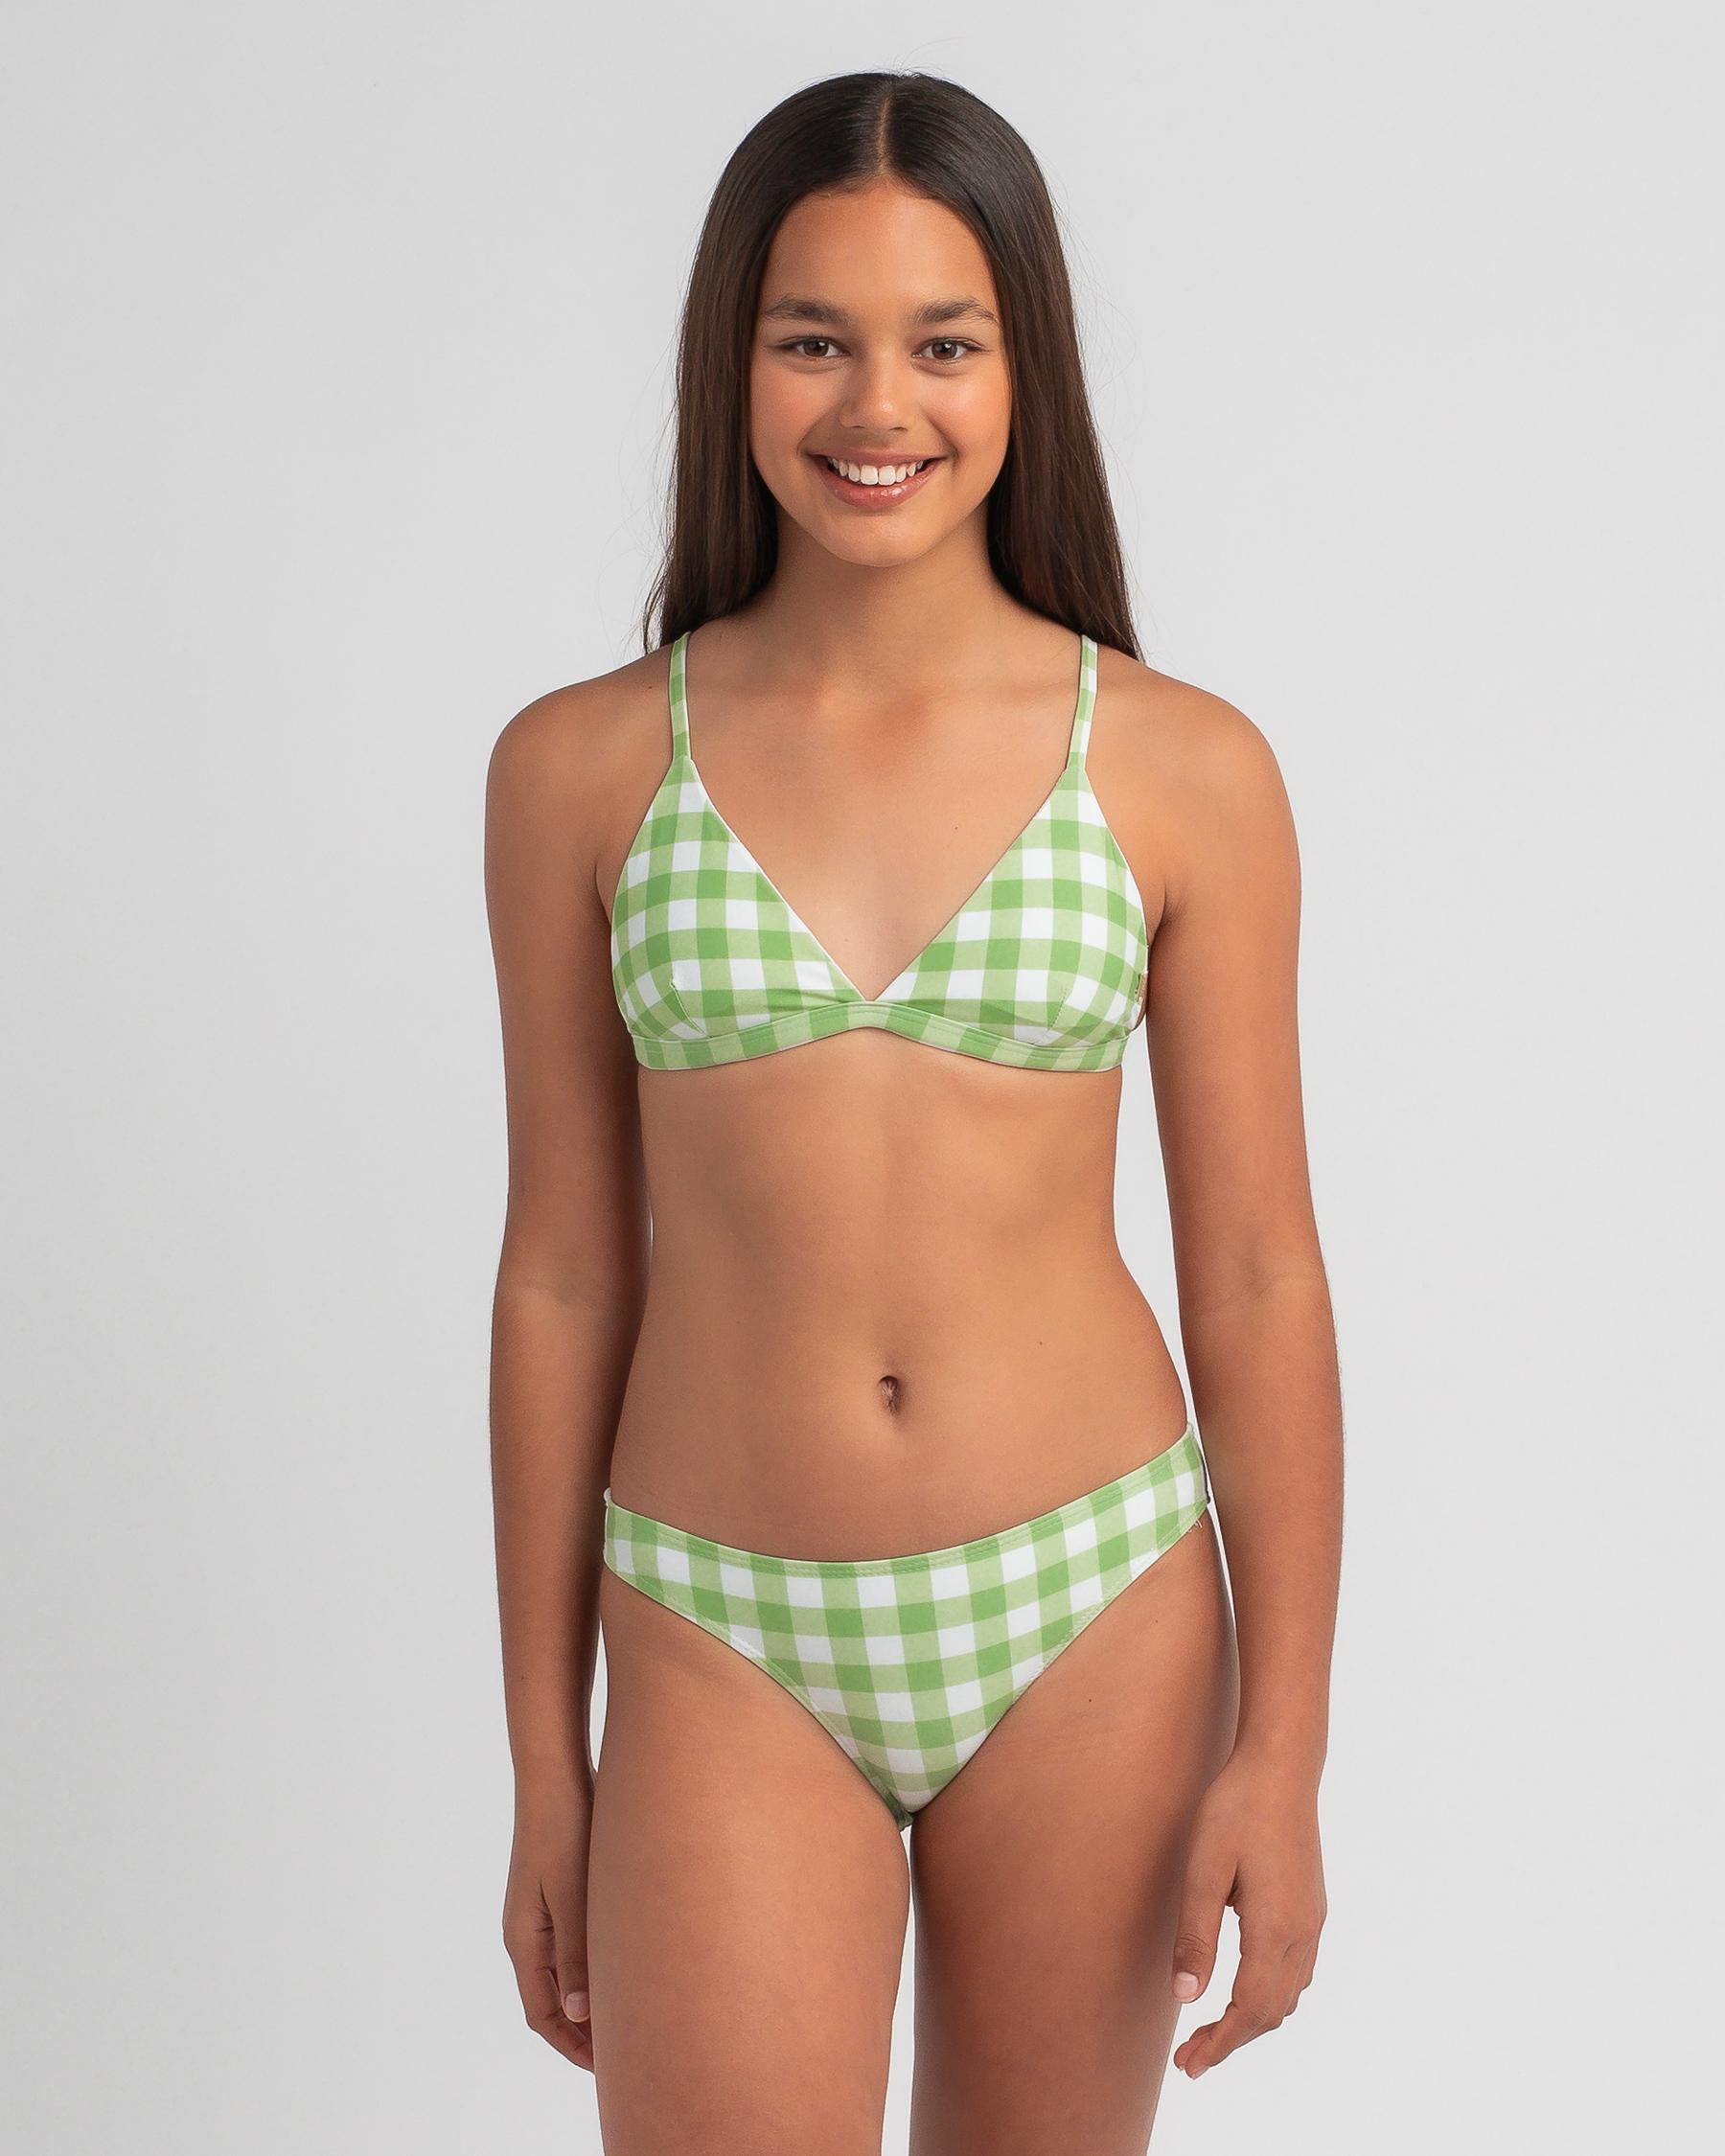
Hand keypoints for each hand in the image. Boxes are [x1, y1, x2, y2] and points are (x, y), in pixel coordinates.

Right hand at [502, 1771, 595, 2070]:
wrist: (556, 1773)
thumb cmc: (563, 1828)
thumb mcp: (573, 1894)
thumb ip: (576, 1953)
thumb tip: (579, 2012)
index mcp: (524, 1939)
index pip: (543, 2013)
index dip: (573, 2045)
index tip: (606, 2071)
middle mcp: (527, 1931)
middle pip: (550, 2000)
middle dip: (581, 2033)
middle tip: (622, 2056)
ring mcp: (540, 1912)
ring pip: (562, 1973)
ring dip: (588, 2001)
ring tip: (627, 2020)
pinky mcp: (557, 1892)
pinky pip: (571, 1946)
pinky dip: (591, 1968)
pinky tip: (622, 1967)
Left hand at [1169, 1746, 1326, 2079]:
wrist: (1281, 1766)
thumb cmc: (1236, 1809)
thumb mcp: (1203, 1868)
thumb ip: (1195, 1935)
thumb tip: (1185, 1998)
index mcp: (1275, 1928)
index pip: (1252, 2011)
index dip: (1221, 2044)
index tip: (1189, 2065)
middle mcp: (1302, 1932)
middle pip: (1272, 2011)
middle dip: (1232, 2040)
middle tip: (1190, 2057)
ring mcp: (1312, 1919)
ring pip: (1288, 1995)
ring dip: (1252, 2019)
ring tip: (1210, 2030)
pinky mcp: (1311, 1905)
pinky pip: (1296, 1971)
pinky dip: (1269, 1994)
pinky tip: (1242, 1989)